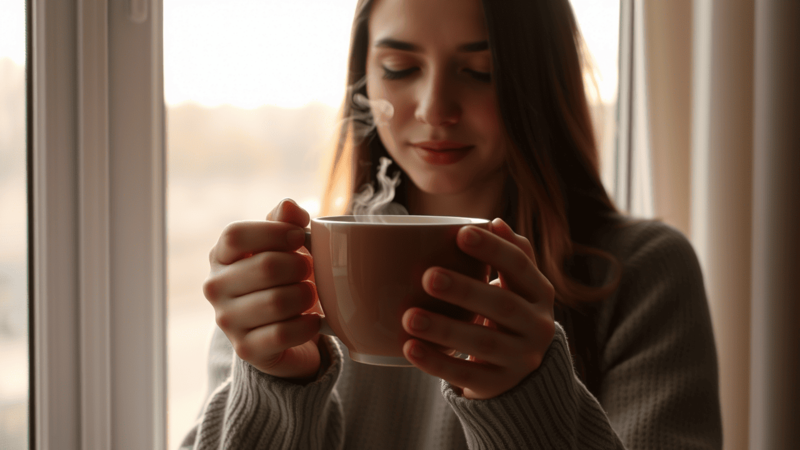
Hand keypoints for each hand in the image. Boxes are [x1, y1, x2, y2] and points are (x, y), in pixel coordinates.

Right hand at [203, 199, 323, 379]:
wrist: (282, 335)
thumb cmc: (282, 279)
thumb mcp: (282, 246)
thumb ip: (285, 222)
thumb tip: (288, 206)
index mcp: (220, 256)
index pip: (235, 235)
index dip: (274, 232)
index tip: (300, 237)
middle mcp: (215, 288)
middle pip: (265, 267)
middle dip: (300, 266)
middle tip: (311, 270)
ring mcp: (228, 321)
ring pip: (278, 301)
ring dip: (306, 296)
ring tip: (310, 295)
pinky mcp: (246, 350)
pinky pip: (284, 333)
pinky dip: (308, 325)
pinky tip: (313, 320)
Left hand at [401, 218, 554, 399]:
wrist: (525, 373)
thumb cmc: (510, 314)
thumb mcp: (518, 287)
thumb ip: (510, 255)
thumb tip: (495, 222)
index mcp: (540, 293)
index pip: (520, 266)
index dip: (493, 249)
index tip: (461, 233)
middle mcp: (537, 326)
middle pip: (502, 306)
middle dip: (464, 290)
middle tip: (428, 276)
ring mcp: (521, 359)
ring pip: (483, 344)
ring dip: (445, 329)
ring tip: (409, 317)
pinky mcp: (499, 385)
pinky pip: (466, 374)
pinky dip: (436, 363)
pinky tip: (410, 349)